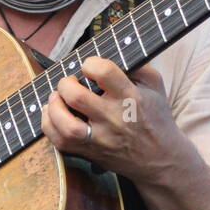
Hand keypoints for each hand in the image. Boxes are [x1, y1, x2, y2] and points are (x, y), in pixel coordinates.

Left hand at [41, 56, 182, 183]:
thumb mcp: (155, 85)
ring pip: (66, 125)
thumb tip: (109, 50)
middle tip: (70, 82)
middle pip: (77, 97)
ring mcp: (100, 139)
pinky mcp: (89, 152)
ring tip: (57, 98)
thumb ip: (136, 65)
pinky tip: (53, 114)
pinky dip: (49, 125)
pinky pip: (60, 142)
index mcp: (131, 97)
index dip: (90, 63)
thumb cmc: (155, 116)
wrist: (159, 158)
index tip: (88, 66)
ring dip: (54, 106)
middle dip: (66, 83)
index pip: (104, 72)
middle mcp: (114, 119)